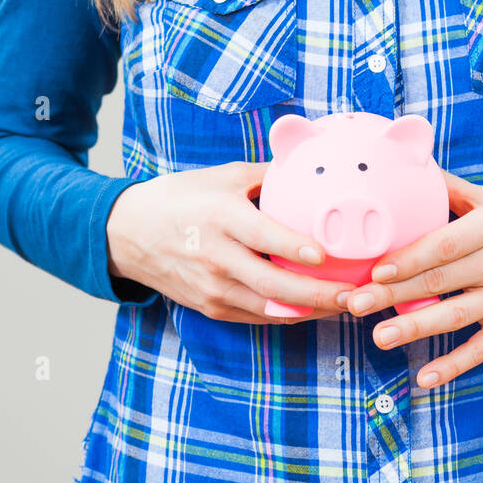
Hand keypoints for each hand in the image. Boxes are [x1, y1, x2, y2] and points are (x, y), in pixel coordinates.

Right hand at [106, 162, 356, 324]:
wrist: (129, 233)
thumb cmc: (181, 198)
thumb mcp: (222, 176)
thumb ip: (267, 176)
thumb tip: (311, 165)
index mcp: (221, 217)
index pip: (263, 236)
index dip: (294, 248)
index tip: (326, 255)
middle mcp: (216, 256)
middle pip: (272, 284)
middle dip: (317, 293)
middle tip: (354, 294)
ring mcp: (212, 287)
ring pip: (268, 309)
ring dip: (309, 311)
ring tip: (345, 306)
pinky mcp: (210, 307)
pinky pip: (256, 317)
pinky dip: (287, 316)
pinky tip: (314, 310)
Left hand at [344, 170, 482, 388]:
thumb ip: (454, 190)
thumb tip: (415, 166)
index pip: (441, 247)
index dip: (406, 260)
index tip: (373, 270)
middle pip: (439, 283)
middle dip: (393, 295)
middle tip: (355, 304)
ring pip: (455, 317)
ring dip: (414, 329)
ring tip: (379, 337)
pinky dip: (454, 364)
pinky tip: (425, 377)